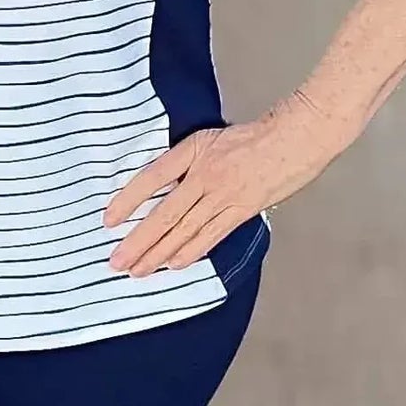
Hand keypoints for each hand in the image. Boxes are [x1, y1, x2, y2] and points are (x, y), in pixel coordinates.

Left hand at [102, 91, 351, 275]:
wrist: (296, 137)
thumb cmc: (257, 135)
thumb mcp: (212, 137)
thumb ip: (189, 161)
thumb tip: (164, 188)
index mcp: (194, 150)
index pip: (151, 178)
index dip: (128, 200)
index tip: (109, 220)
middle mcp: (205, 174)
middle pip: (164, 214)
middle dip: (138, 241)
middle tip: (115, 262)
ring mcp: (224, 194)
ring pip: (184, 230)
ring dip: (158, 253)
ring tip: (137, 270)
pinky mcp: (242, 210)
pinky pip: (210, 236)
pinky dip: (190, 252)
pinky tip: (173, 264)